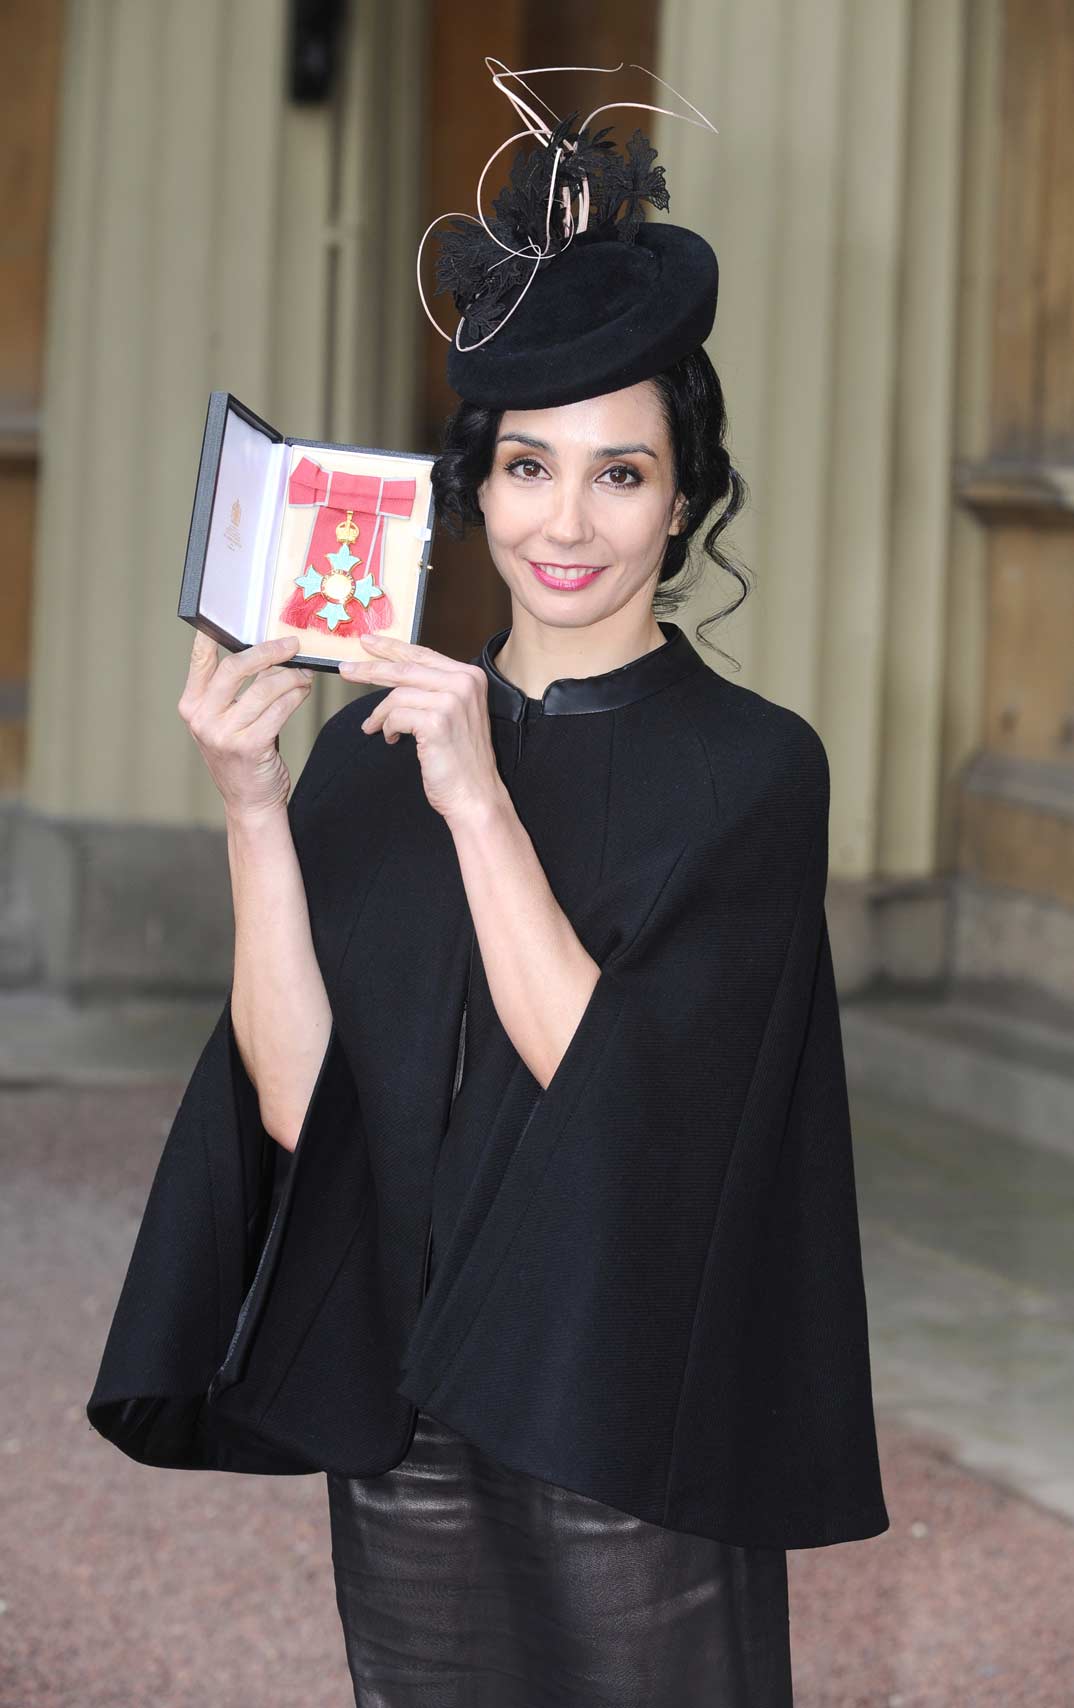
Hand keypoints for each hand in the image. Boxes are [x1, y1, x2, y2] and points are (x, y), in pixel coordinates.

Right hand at [178, 630, 313, 820]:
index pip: (200, 662)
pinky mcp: (249, 746)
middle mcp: (202, 718)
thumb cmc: (243, 754)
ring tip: (304, 675)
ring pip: (263, 688)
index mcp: (191, 706)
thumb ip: (235, 691)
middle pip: (234, 668)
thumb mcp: (227, 721)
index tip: (228, 616)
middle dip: (268, 652)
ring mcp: (223, 734)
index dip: (212, 637)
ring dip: (290, 677)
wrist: (250, 800)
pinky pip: (279, 709)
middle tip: (291, 645)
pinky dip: (296, 696)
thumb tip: (266, 653)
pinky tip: (303, 692)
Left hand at [340, 633, 502, 823]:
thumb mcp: (453, 713)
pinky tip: (392, 739)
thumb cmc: (461, 759)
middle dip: (370, 669)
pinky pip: (395, 716)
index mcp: (470, 676)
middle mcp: (464, 683)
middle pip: (405, 668)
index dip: (392, 648)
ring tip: (374, 727)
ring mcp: (451, 701)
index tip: (368, 643)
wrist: (475, 795)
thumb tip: (392, 673)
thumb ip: (432, 689)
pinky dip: (387, 728)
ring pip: (396, 695)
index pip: (422, 654)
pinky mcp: (436, 722)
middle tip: (346, 670)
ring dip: (380, 714)